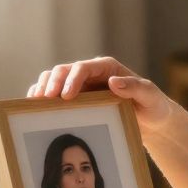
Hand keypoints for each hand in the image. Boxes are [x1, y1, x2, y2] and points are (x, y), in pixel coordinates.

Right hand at [27, 56, 176, 132]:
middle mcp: (90, 73)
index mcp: (107, 68)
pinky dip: (42, 98)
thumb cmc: (153, 106)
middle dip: (51, 83)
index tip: (65, 96)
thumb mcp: (151, 96)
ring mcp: (81, 85)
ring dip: (42, 88)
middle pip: (63, 71)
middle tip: (44, 99)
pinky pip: (54, 94)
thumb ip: (136, 88)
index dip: (71, 79)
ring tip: (34, 103)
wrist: (151, 120)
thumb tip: (114, 82)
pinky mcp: (75, 98)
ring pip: (54, 79)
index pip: (83, 67)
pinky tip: (34, 108)